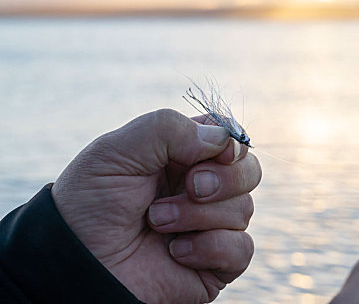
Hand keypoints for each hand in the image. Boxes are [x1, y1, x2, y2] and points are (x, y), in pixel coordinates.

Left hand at [51, 109, 261, 302]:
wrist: (76, 261)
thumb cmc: (91, 202)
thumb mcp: (117, 150)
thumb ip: (167, 128)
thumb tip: (223, 141)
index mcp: (184, 155)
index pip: (230, 138)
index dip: (231, 143)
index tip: (215, 151)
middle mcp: (202, 187)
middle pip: (249, 170)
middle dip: (222, 179)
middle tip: (188, 187)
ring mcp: (211, 224)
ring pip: (244, 209)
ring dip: (198, 216)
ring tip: (156, 222)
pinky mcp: (215, 261)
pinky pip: (242, 249)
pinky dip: (211, 248)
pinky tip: (177, 252)